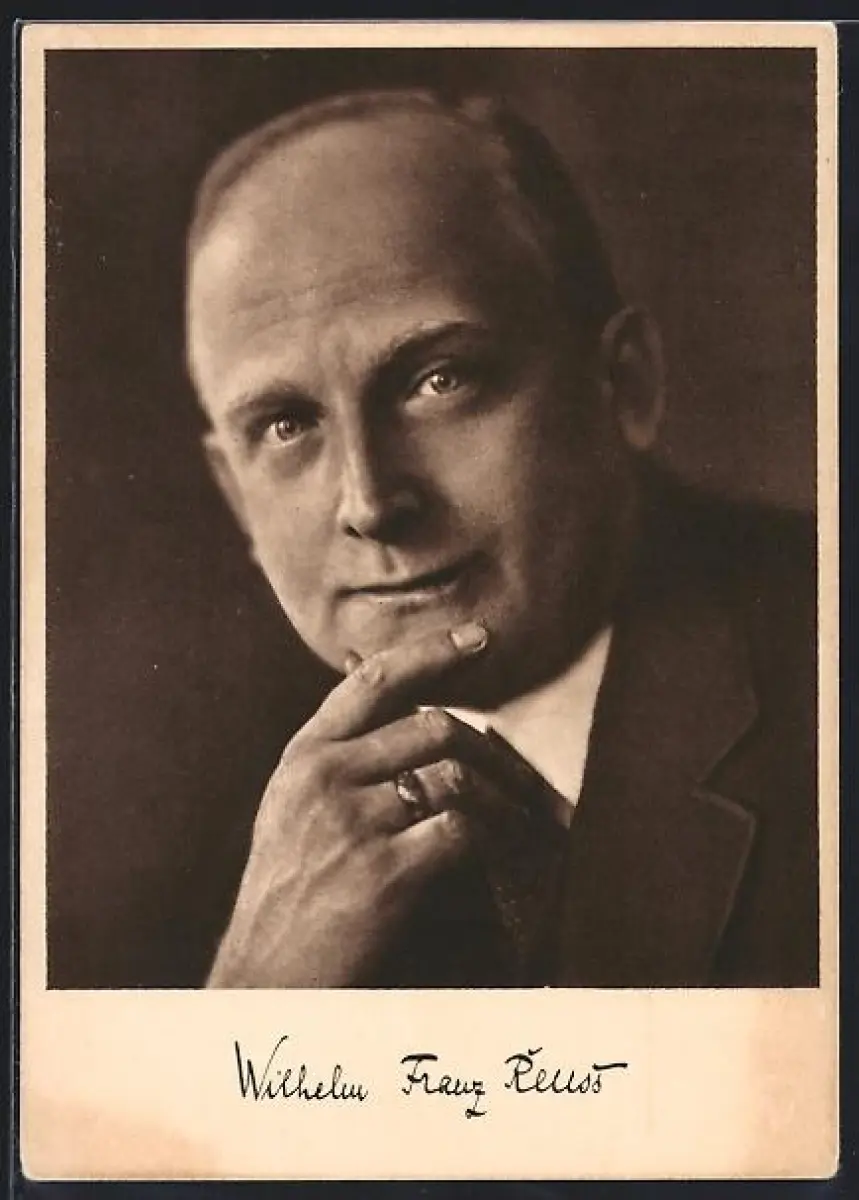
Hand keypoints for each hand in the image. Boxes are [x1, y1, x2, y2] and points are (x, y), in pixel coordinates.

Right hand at [206, 621, 491, 987]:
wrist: (265, 978)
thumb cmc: (285, 893)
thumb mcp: (291, 807)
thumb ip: (336, 754)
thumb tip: (383, 691)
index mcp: (304, 755)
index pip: (375, 679)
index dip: (433, 651)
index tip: (480, 638)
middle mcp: (324, 777)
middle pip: (434, 726)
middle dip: (492, 748)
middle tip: (523, 774)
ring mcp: (353, 823)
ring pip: (457, 776)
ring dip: (504, 797)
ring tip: (527, 819)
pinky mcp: (384, 873)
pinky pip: (463, 831)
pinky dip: (494, 840)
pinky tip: (504, 855)